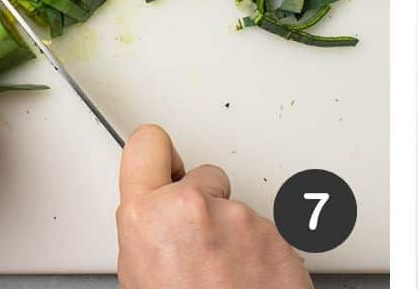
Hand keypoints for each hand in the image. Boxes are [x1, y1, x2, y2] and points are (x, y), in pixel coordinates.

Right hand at [116, 124, 311, 288]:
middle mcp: (195, 207)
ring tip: (223, 281)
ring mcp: (241, 219)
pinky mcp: (278, 234)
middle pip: (201, 178)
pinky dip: (257, 253)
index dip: (158, 159)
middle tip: (195, 250)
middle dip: (202, 204)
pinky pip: (261, 232)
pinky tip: (246, 284)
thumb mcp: (139, 280)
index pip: (147, 144)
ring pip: (234, 209)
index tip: (164, 166)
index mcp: (148, 218)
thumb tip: (154, 231)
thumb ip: (149, 238)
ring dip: (231, 235)